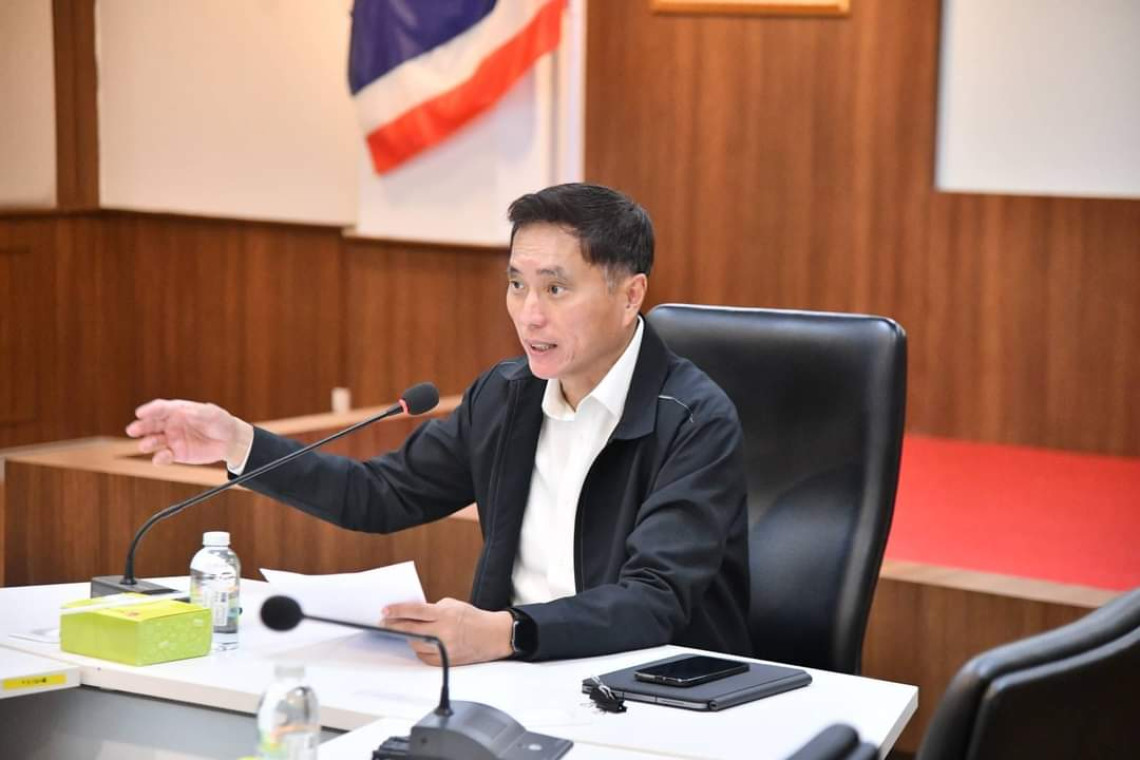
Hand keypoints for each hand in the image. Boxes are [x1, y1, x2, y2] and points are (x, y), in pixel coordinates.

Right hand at [125, 399, 252, 466]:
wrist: (229, 441)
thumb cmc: (220, 422)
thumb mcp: (213, 414)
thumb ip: (199, 413)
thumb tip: (186, 412)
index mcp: (178, 410)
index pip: (160, 408)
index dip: (150, 410)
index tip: (140, 413)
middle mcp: (171, 424)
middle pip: (151, 424)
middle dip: (141, 426)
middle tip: (133, 430)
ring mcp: (172, 439)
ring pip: (153, 440)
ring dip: (147, 443)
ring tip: (145, 445)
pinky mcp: (176, 453)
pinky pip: (164, 456)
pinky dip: (160, 458)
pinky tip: (160, 458)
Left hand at [381, 598, 513, 665]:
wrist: (493, 635)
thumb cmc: (473, 618)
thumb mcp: (453, 605)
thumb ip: (432, 609)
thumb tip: (412, 615)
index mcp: (445, 615)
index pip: (416, 611)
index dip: (398, 610)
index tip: (384, 610)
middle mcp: (444, 632)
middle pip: (411, 630)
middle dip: (394, 626)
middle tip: (384, 623)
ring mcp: (445, 649)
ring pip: (415, 644)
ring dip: (408, 637)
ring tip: (406, 632)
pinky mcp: (446, 661)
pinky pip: (424, 657)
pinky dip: (419, 649)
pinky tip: (420, 643)